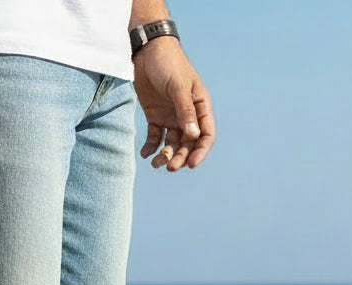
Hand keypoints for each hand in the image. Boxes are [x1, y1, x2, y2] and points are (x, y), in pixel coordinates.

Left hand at [133, 36, 215, 171]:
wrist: (148, 51)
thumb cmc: (169, 64)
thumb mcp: (179, 87)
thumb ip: (185, 111)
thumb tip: (193, 136)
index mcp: (200, 107)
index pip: (206, 135)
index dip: (200, 152)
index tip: (190, 165)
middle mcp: (188, 115)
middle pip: (188, 144)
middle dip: (180, 157)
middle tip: (170, 167)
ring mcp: (172, 117)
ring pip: (171, 143)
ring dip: (165, 155)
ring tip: (156, 163)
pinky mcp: (156, 117)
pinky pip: (155, 137)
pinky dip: (151, 147)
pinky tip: (145, 154)